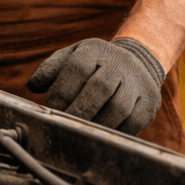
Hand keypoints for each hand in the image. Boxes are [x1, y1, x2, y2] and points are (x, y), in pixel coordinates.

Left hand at [27, 37, 164, 133]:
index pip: (76, 69)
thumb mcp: (70, 58)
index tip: (52, 109)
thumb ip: (50, 70)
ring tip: (81, 133)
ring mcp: (137, 82)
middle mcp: (118, 63)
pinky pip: (134, 121)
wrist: (134, 61)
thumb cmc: (92, 65)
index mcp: (93, 50)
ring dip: (97, 124)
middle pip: (100, 88)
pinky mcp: (150, 101)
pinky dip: (115, 131)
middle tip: (65, 126)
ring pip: (119, 108)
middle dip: (79, 111)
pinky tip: (101, 134)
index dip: (62, 92)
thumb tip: (34, 86)